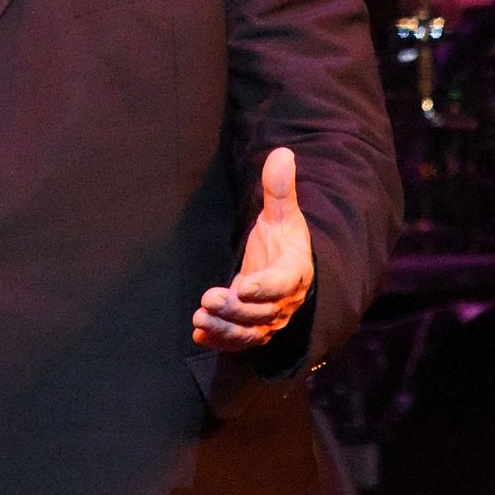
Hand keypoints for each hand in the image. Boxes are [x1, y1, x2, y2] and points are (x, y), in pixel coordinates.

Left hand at [193, 146, 312, 352]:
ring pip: (250, 331)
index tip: (243, 285)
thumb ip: (280, 189)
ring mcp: (270, 319)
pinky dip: (220, 341)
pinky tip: (199, 335)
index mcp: (295, 272)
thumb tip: (283, 153)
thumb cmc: (284, 239)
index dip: (265, 286)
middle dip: (236, 309)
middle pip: (262, 312)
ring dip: (225, 328)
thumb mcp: (283, 214)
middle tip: (208, 299)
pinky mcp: (254, 329)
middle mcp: (284, 302)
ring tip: (199, 320)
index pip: (282, 283)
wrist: (287, 268)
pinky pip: (239, 341)